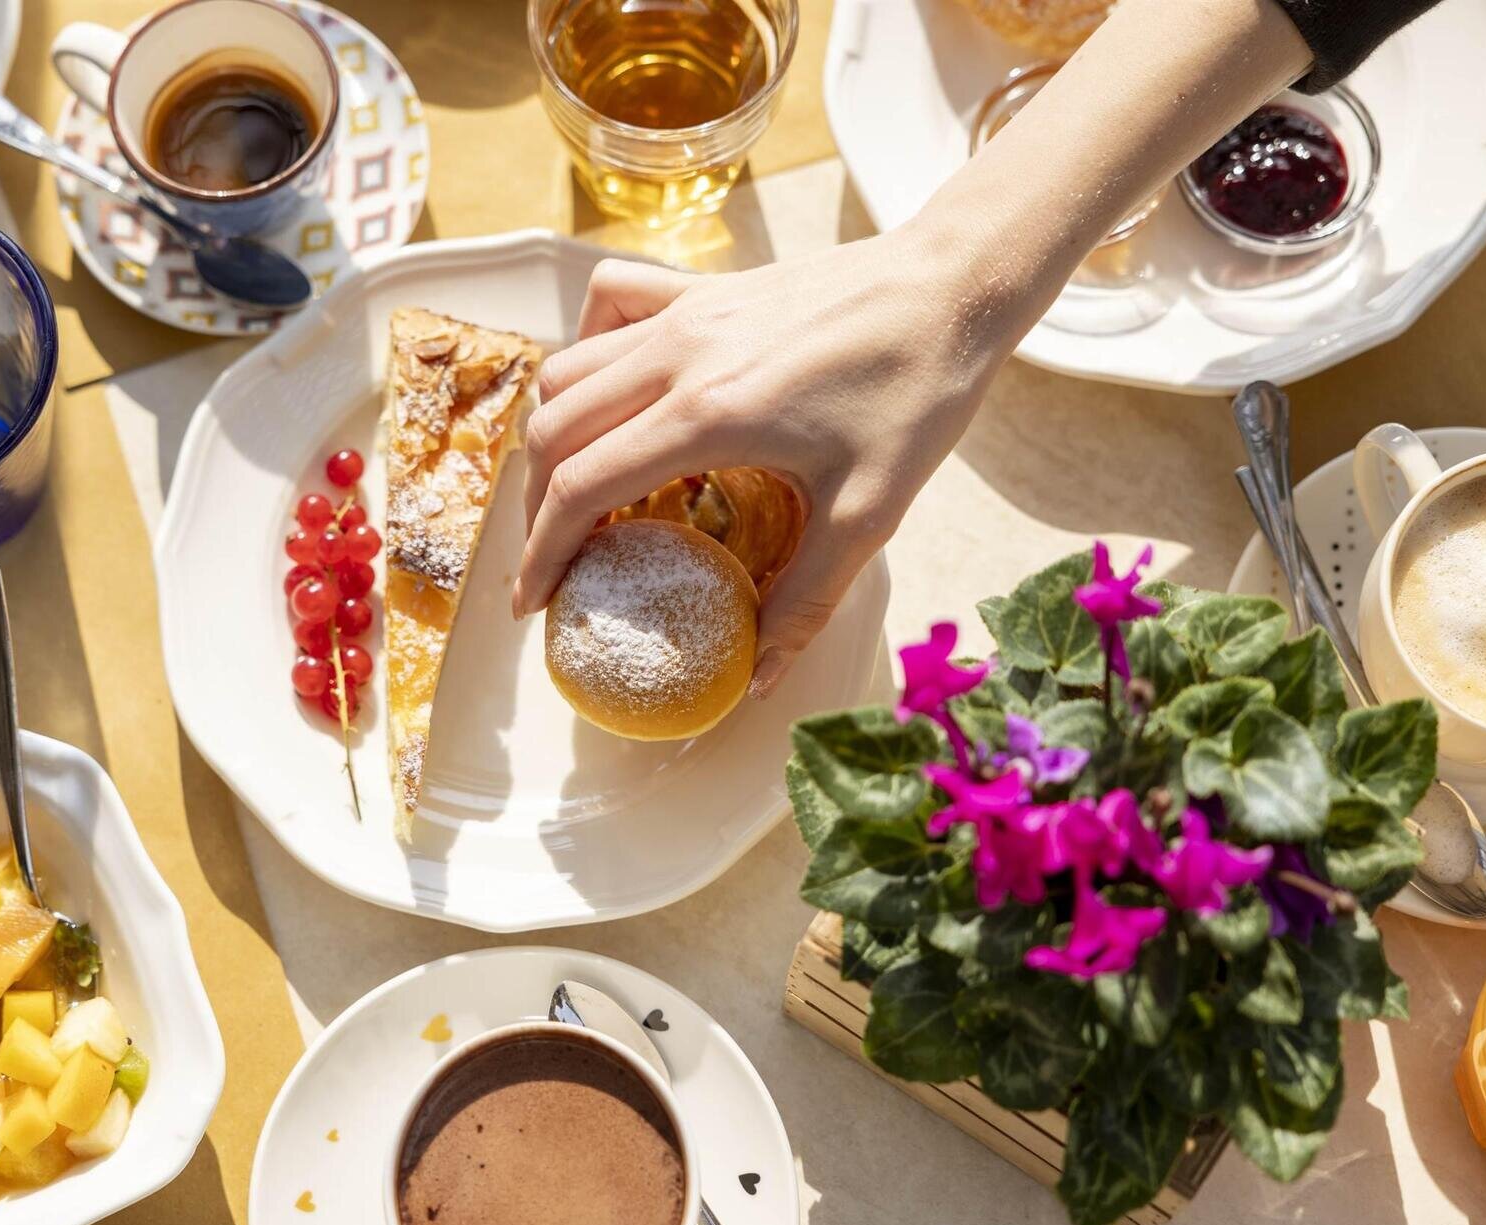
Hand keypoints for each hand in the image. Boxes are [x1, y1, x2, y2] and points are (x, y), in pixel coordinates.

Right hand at [512, 225, 1018, 696]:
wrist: (953, 285)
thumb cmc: (917, 393)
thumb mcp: (869, 514)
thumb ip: (805, 601)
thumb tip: (759, 679)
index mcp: (706, 417)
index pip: (580, 490)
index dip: (541, 554)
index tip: (532, 602)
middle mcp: (676, 357)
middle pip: (554, 433)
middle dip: (538, 506)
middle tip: (561, 558)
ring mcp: (683, 313)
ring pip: (566, 370)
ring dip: (556, 434)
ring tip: (584, 487)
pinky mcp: (702, 287)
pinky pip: (609, 303)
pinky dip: (590, 347)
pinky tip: (621, 386)